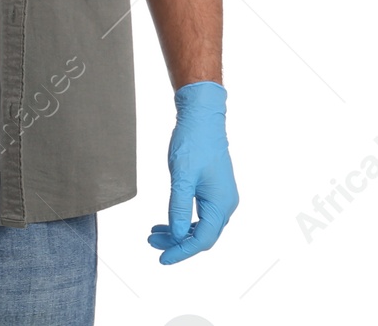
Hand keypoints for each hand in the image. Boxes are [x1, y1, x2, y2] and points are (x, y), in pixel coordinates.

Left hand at [147, 81, 237, 262]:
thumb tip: (178, 236)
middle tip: (151, 244)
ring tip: (153, 234)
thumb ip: (179, 207)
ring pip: (200, 226)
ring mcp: (220, 197)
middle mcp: (225, 204)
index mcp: (221, 204)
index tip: (162, 258)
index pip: (203, 240)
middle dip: (177, 243)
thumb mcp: (181, 177)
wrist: (201, 118)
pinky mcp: (213, 190)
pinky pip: (199, 214)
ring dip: (178, 232)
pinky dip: (182, 220)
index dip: (182, 251)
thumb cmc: (193, 143)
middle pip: (202, 236)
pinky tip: (165, 222)